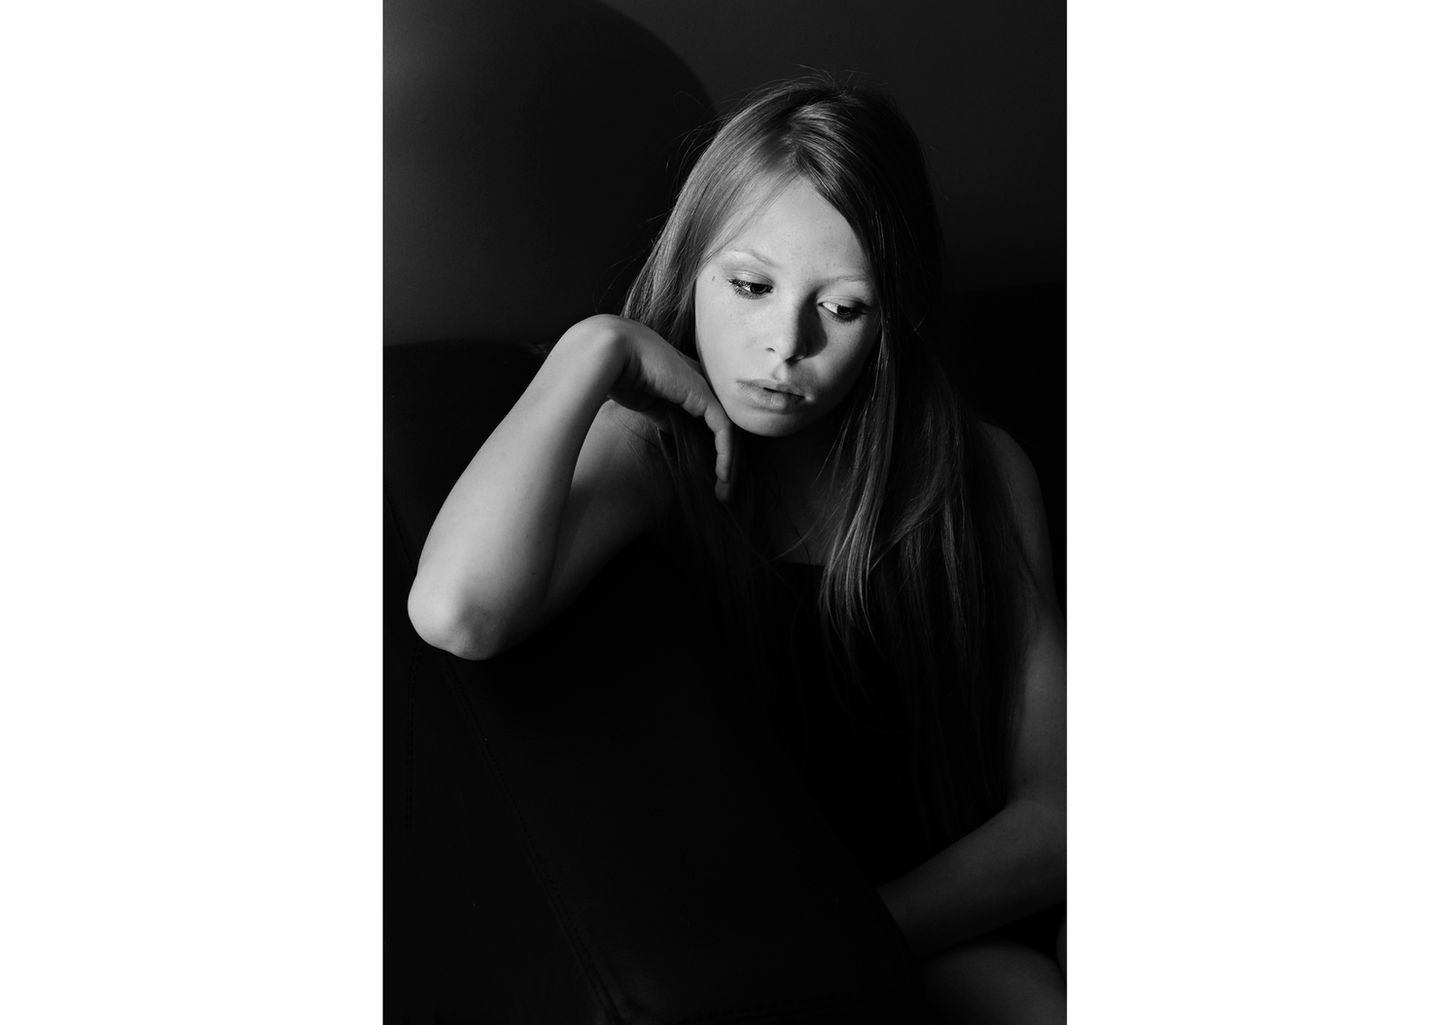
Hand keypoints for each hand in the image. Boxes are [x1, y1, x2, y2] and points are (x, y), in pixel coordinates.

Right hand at [574, 315, 733, 500]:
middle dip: (728, 463)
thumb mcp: (646, 400)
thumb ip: (663, 413)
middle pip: (725, 428)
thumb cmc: (617, 372)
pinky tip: (722, 477)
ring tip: (724, 493)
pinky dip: (725, 456)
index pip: (712, 419)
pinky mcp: (704, 396)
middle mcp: (701, 382)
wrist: (609, 352)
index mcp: (686, 381)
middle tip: (722, 493)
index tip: (709, 478)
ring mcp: (705, 387)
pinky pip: (724, 431)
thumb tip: (673, 429)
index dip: (714, 450)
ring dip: (730, 466)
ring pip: (729, 432)